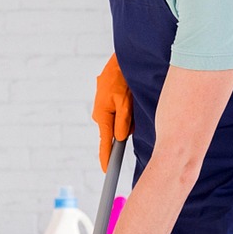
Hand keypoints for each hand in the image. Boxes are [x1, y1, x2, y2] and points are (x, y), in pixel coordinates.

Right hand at [93, 53, 132, 172]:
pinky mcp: (108, 103)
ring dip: (126, 118)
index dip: (106, 158)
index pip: (105, 143)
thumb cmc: (121, 79)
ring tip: (130, 102)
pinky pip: (117, 115)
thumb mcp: (124, 103)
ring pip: (117, 123)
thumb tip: (120, 138)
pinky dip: (125, 112)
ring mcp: (103, 109)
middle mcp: (100, 114)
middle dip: (123, 130)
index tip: (107, 171)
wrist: (120, 62)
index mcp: (102, 115)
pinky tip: (129, 101)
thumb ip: (122, 122)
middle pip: (113, 133)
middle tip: (132, 113)